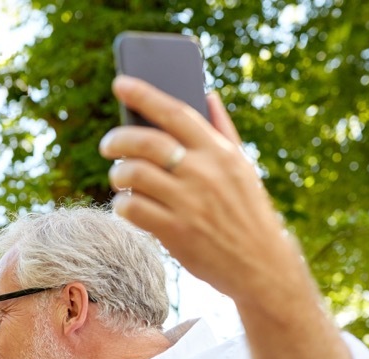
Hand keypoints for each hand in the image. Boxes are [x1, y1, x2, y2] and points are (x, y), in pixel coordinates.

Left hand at [100, 75, 352, 358]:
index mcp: (220, 151)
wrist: (261, 266)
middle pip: (146, 143)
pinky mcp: (176, 232)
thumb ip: (223, 130)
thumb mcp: (242, 168)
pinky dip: (123, 205)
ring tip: (119, 178)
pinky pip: (133, 209)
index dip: (144, 94)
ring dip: (118, 175)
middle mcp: (204, 173)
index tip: (120, 83)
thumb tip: (206, 93)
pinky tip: (126, 206)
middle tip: (107, 145)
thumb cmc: (247, 212)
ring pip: (134, 175)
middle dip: (118, 140)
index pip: (175, 112)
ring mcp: (189, 203)